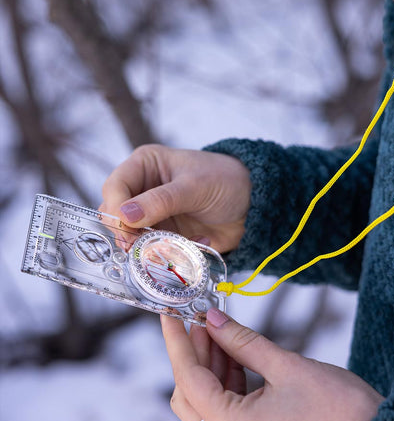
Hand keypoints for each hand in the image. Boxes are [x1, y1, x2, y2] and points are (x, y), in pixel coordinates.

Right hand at [100, 144, 250, 252]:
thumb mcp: (194, 187)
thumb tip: (125, 216)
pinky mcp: (164, 235)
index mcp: (144, 165)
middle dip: (127, 232)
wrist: (252, 204)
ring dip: (146, 247)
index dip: (117, 209)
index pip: (115, 187)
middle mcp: (142, 189)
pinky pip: (151, 250)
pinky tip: (189, 248)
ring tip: (169, 249)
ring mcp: (152, 215)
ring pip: (130, 236)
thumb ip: (161, 201)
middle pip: (115, 214)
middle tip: (142, 246)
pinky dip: (164, 254)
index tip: (129, 228)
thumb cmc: (225, 181)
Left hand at [161, 310, 383, 420]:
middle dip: (193, 353)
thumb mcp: (287, 367)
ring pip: (208, 401)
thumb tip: (214, 319)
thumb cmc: (340, 410)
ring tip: (219, 330)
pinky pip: (227, 409)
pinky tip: (235, 353)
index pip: (188, 378)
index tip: (169, 315)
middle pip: (190, 395)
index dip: (177, 342)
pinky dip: (226, 379)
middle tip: (202, 319)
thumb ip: (243, 342)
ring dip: (211, 364)